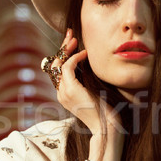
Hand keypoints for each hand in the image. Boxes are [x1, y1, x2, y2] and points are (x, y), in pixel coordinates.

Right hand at [48, 29, 124, 160]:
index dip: (63, 54)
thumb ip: (88, 81)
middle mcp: (60, 94)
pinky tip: (85, 53)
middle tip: (70, 34)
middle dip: (61, 47)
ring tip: (75, 39)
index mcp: (65, 95)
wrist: (106, 126)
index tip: (72, 42)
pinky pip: (67, 67)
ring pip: (58, 64)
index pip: (58, 70)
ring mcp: (64, 92)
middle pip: (54, 65)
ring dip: (66, 49)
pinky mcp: (71, 89)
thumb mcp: (94, 92)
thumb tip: (90, 65)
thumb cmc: (105, 112)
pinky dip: (75, 57)